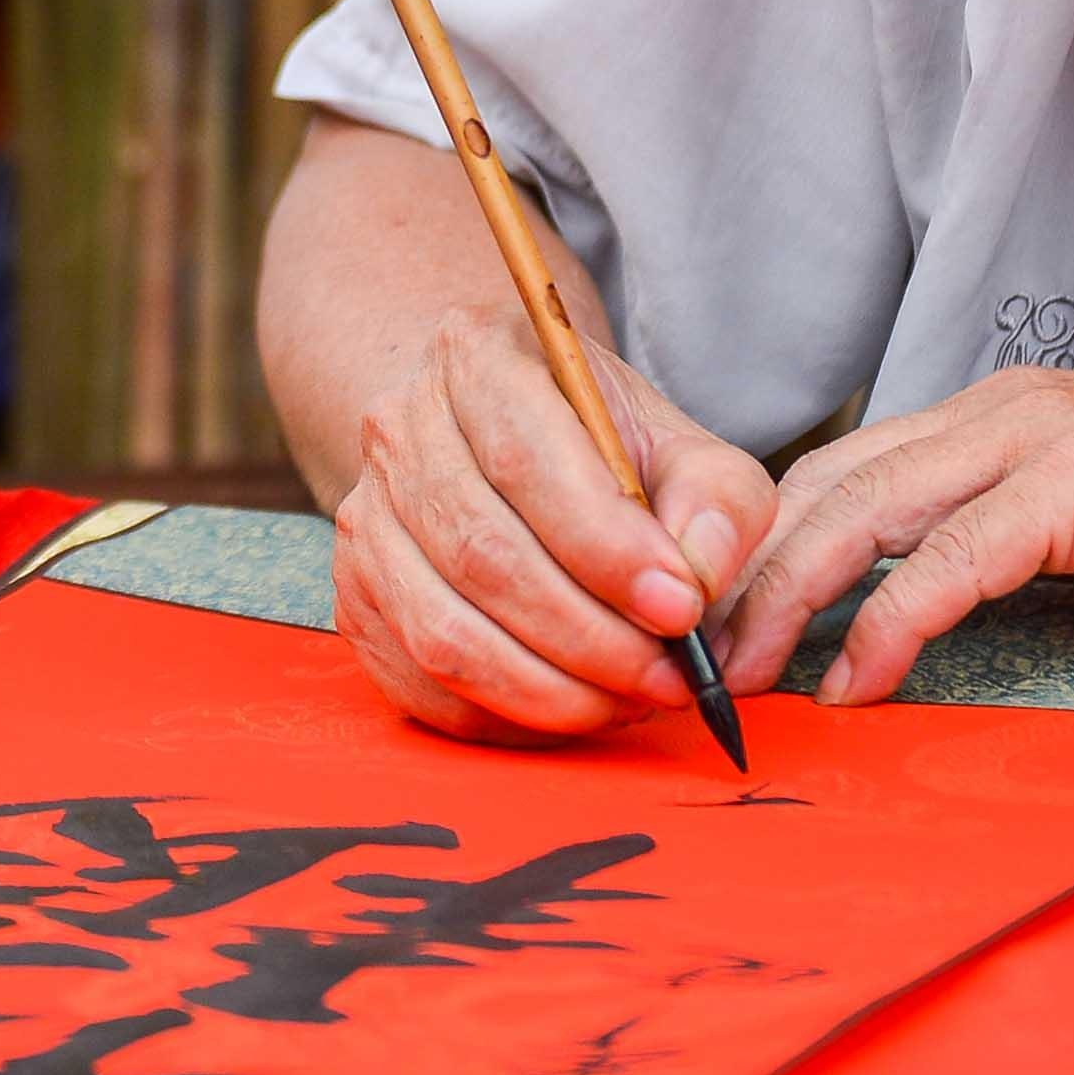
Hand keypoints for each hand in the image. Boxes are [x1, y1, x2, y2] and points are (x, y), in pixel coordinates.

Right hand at [329, 298, 778, 741]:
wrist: (503, 447)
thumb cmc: (601, 450)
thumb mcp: (677, 444)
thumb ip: (716, 499)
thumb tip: (701, 572)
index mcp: (476, 356)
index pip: (526, 459)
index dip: (605, 546)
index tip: (681, 608)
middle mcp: (400, 430)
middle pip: (485, 555)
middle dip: (591, 637)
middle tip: (670, 677)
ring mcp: (367, 519)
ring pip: (445, 633)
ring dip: (550, 690)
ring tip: (630, 699)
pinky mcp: (356, 599)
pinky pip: (423, 685)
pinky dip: (507, 718)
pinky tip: (572, 707)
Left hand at [722, 373, 1073, 701]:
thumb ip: (1016, 535)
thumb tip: (934, 602)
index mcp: (998, 411)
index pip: (840, 467)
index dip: (770, 543)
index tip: (726, 622)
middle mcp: (1000, 411)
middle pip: (824, 485)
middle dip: (746, 574)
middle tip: (695, 659)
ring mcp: (1037, 442)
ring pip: (862, 513)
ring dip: (787, 602)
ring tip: (745, 678)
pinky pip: (948, 563)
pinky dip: (887, 625)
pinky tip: (855, 681)